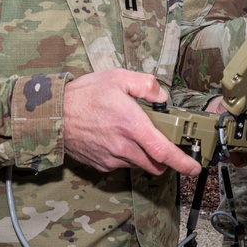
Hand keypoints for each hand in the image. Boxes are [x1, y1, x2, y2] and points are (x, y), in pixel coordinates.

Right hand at [62, 69, 201, 176]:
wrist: (52, 116)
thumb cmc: (83, 95)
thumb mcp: (117, 78)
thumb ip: (146, 85)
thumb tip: (162, 96)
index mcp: (132, 125)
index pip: (164, 151)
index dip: (183, 162)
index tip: (194, 168)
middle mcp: (123, 146)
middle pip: (156, 164)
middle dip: (166, 159)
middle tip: (164, 143)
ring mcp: (111, 158)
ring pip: (139, 164)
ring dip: (144, 155)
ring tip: (133, 135)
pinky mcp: (101, 164)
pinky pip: (121, 164)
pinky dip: (126, 155)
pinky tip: (116, 138)